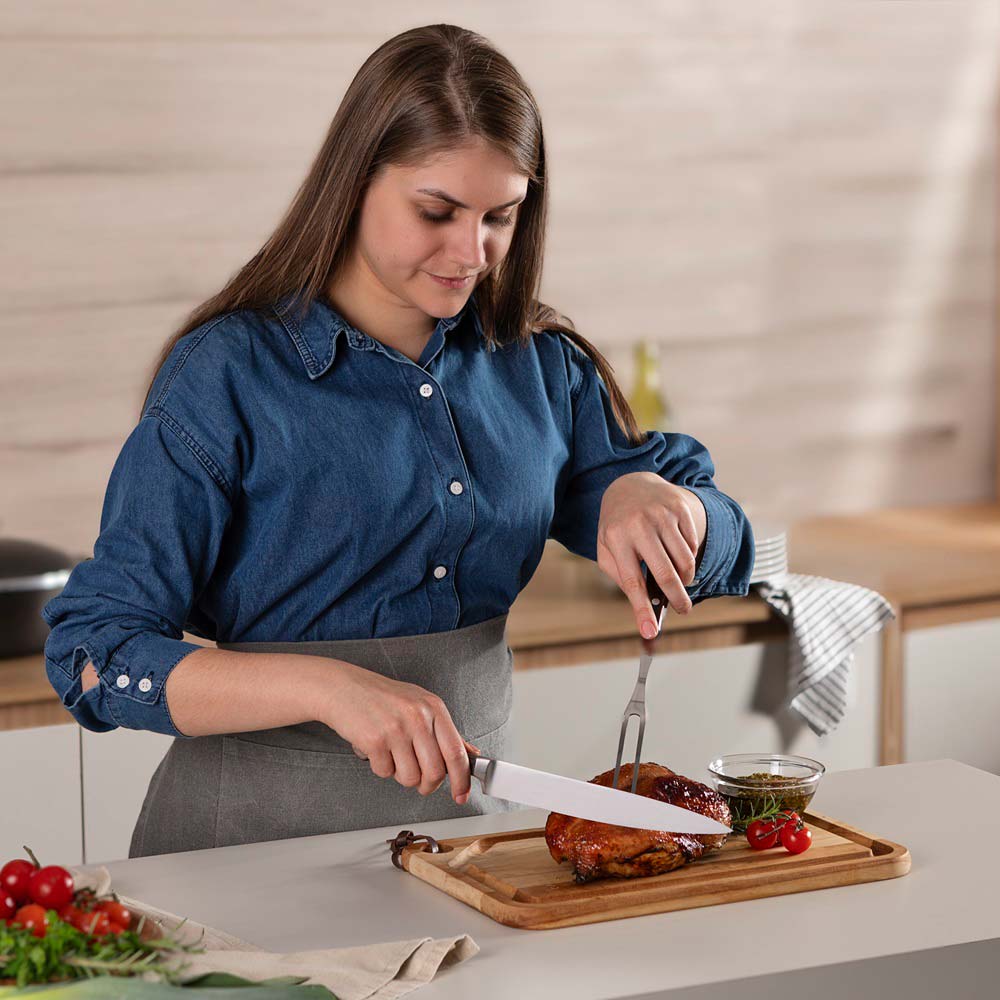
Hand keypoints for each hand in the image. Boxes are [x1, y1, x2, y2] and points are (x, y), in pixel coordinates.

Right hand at [323, 661, 474, 803]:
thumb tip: (470, 754)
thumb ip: (445, 732)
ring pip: (410, 778)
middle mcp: (417, 717)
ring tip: (392, 754)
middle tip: (419, 780)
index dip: (461, 780)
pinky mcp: (374, 740)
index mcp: (434, 708)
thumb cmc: (381, 697)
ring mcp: (396, 729)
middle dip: (427, 785)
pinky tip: (376, 748)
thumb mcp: (419, 705)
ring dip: (400, 775)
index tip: (461, 794)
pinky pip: (384, 772)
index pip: (456, 752)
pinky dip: (380, 766)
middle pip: (435, 772)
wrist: (341, 687)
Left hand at [596, 472, 706, 636]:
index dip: (642, 609)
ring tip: (680, 581)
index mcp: (616, 538)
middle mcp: (640, 525)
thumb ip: (621, 576)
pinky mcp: (679, 508)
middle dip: (678, 599)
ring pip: (684, 561)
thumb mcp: (607, 549)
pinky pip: (692, 544)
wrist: (630, 485)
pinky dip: (689, 557)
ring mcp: (662, 515)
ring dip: (685, 578)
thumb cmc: (617, 526)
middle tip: (683, 610)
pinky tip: (679, 555)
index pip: (632, 582)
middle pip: (665, 574)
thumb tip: (644, 603)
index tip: (650, 632)